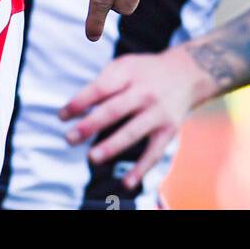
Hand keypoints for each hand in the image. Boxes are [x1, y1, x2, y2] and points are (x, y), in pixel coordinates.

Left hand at [59, 45, 204, 189]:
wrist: (187, 73)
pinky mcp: (168, 130)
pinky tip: (125, 182)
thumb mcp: (124, 66)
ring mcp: (157, 112)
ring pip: (133, 131)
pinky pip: (153, 152)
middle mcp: (144, 92)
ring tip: (92, 157)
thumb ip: (102, 83)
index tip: (61, 116)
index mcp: (129, 73)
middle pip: (114, 109)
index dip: (80, 102)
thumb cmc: (144, 72)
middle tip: (69, 138)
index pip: (100, 88)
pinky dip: (140, 168)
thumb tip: (76, 109)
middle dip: (90, 125)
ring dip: (111, 146)